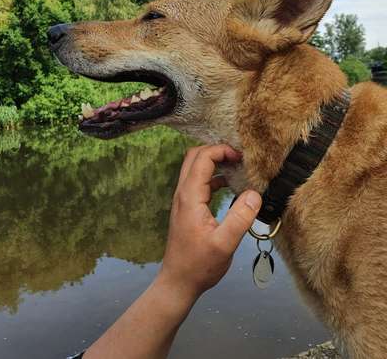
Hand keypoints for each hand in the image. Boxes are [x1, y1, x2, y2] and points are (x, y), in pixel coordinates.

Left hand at [157, 144, 261, 302]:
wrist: (178, 282)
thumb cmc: (199, 265)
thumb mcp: (225, 244)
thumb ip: (240, 218)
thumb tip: (254, 193)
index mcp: (190, 197)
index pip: (202, 158)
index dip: (221, 151)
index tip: (241, 157)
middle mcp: (183, 193)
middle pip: (194, 156)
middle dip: (216, 150)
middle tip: (239, 157)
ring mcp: (183, 200)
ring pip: (195, 168)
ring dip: (214, 162)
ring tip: (237, 167)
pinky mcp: (187, 208)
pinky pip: (198, 182)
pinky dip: (213, 177)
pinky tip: (230, 186)